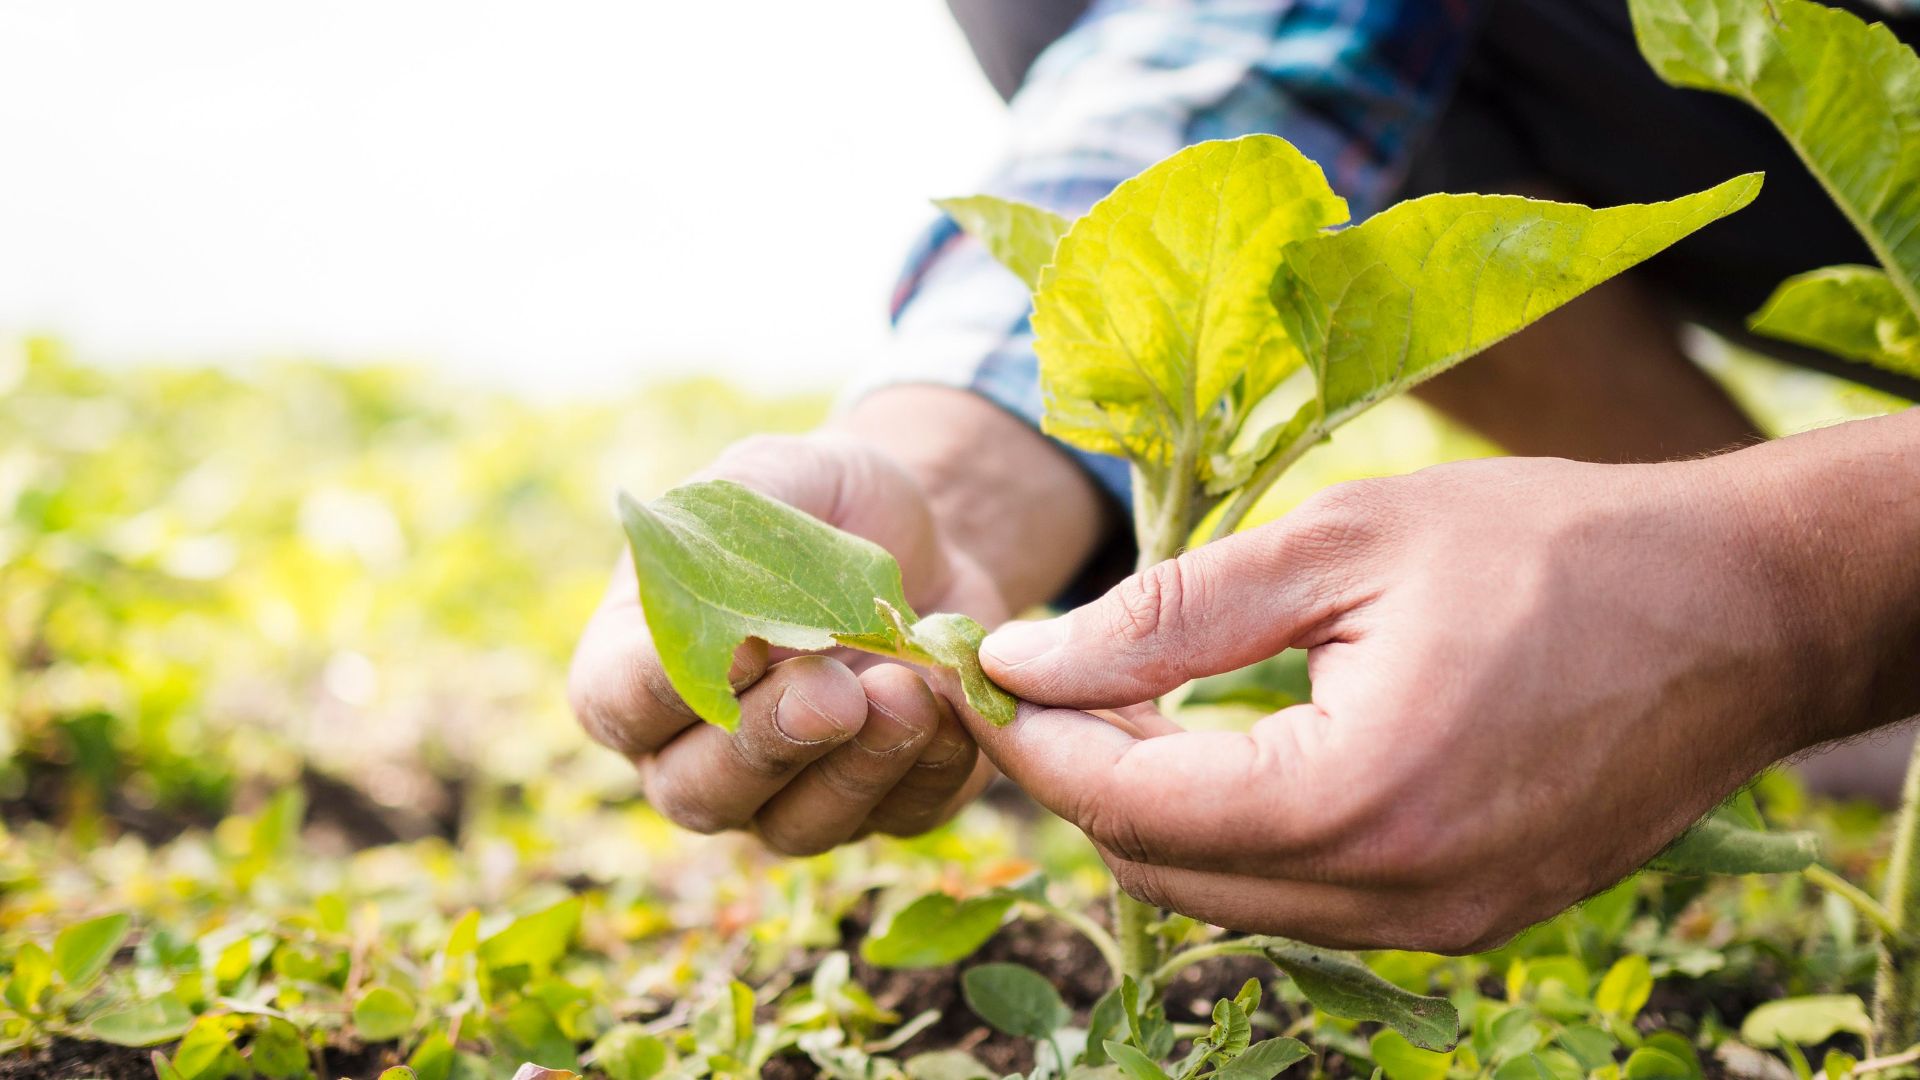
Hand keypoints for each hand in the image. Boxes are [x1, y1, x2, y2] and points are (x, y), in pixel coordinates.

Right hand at [569, 432, 1004, 854]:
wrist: (926, 536)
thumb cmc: (819, 505)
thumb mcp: (770, 477)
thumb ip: (727, 532)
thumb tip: (733, 629)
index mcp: (639, 666)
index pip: (617, 704)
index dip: (664, 689)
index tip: (738, 645)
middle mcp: (696, 751)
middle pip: (699, 792)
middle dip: (769, 743)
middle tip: (834, 691)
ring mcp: (785, 793)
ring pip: (797, 826)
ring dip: (855, 769)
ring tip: (906, 693)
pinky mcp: (881, 806)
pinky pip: (897, 817)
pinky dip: (929, 769)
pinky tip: (952, 706)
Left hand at [965, 452, 1849, 952]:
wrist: (1744, 609)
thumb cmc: (1552, 546)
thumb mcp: (1342, 544)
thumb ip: (1168, 614)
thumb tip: (1023, 658)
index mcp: (1356, 796)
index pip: (1127, 803)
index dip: (1033, 737)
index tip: (979, 670)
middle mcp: (1395, 895)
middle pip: (1160, 870)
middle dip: (1080, 777)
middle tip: (1040, 678)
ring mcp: (1438, 926)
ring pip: (1225, 898)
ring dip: (1154, 810)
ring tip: (1124, 700)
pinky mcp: (1468, 920)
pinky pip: (1303, 901)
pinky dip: (1239, 834)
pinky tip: (1227, 745)